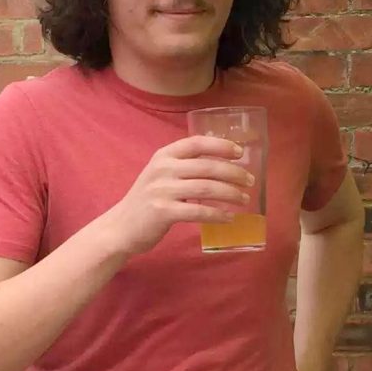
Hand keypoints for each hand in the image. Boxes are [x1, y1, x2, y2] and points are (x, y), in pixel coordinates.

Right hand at [99, 136, 255, 257]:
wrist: (121, 227)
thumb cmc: (147, 200)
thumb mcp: (160, 175)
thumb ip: (183, 166)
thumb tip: (221, 162)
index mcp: (164, 155)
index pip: (196, 143)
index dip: (221, 146)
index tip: (240, 152)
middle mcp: (163, 169)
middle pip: (207, 167)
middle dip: (233, 173)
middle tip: (250, 180)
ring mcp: (162, 190)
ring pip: (206, 188)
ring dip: (230, 194)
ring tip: (244, 199)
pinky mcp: (163, 212)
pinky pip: (198, 212)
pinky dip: (217, 215)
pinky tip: (229, 218)